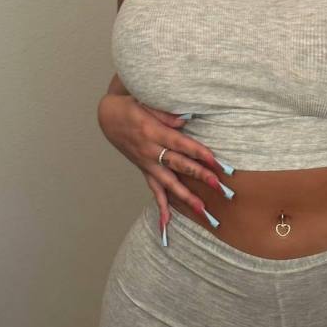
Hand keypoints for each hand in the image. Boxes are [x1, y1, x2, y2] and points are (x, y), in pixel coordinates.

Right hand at [97, 94, 228, 233]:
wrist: (108, 117)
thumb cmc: (131, 107)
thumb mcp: (146, 103)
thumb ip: (166, 114)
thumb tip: (184, 121)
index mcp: (154, 133)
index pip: (181, 145)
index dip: (198, 153)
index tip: (214, 161)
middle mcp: (150, 151)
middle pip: (179, 166)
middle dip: (199, 176)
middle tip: (218, 186)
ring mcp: (147, 163)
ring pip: (168, 183)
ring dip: (186, 197)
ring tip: (201, 209)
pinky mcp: (144, 169)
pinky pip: (153, 190)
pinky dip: (160, 206)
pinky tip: (166, 223)